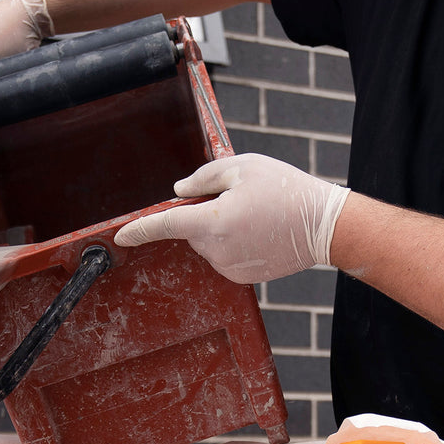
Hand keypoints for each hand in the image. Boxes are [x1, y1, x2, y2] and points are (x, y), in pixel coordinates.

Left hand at [114, 154, 349, 283]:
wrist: (323, 226)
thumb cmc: (285, 191)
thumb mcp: (243, 167)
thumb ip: (203, 178)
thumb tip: (178, 192)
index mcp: (214, 222)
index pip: (166, 224)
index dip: (140, 229)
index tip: (121, 235)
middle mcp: (218, 251)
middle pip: (191, 230)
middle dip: (204, 213)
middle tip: (239, 199)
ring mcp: (230, 268)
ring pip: (208, 243)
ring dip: (220, 228)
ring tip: (256, 216)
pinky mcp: (241, 277)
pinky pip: (224, 256)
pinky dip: (233, 243)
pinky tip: (260, 232)